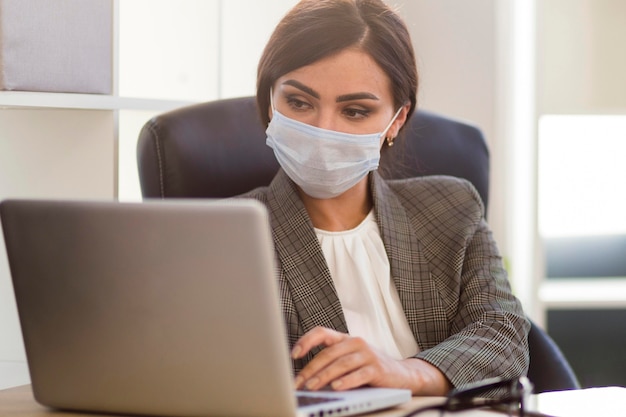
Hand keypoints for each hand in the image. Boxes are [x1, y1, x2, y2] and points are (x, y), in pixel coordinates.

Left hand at [291, 326, 451, 394]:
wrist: (401, 374)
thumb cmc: (369, 368)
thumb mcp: (349, 361)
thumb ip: (330, 364)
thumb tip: (305, 379)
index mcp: (345, 339)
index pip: (321, 332)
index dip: (306, 341)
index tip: (294, 354)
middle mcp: (356, 342)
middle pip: (328, 354)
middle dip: (310, 369)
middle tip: (299, 383)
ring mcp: (367, 354)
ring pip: (341, 364)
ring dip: (324, 376)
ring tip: (312, 386)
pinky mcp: (377, 369)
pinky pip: (358, 374)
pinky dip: (346, 381)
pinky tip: (336, 387)